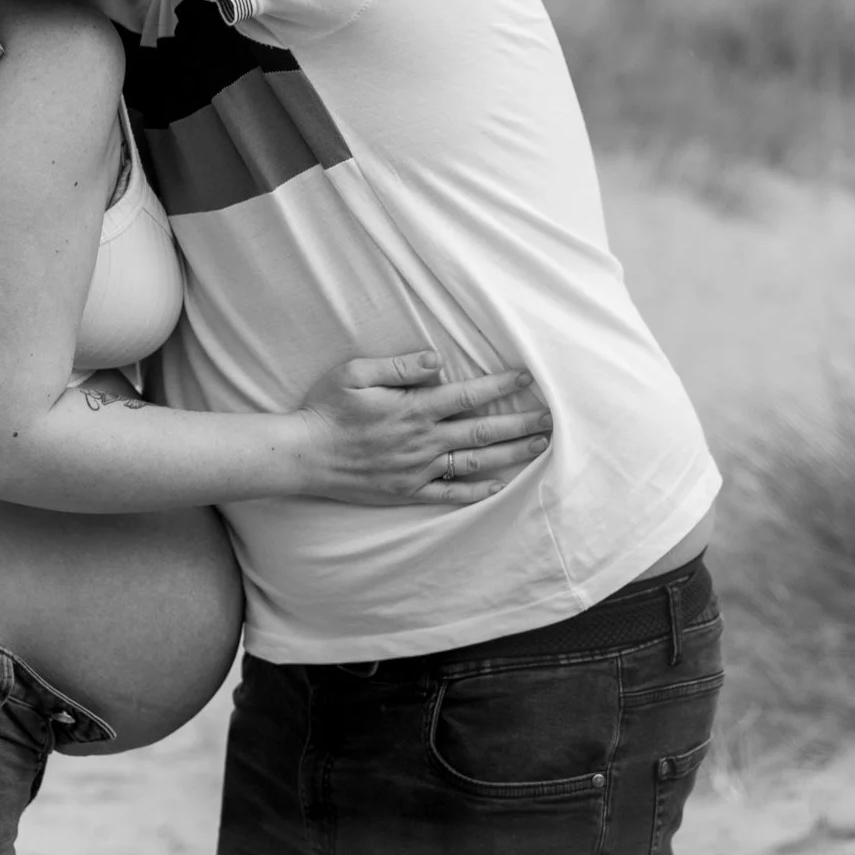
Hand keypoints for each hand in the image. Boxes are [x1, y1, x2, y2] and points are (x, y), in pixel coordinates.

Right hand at [294, 352, 552, 506]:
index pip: (468, 395)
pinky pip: (450, 493)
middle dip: (520, 423)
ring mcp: (417, 470)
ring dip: (511, 454)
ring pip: (475, 462)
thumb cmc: (326, 409)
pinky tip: (499, 485)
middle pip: (483, 431)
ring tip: (538, 447)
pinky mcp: (407, 491)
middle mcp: (422, 441)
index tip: (527, 378)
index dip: (500, 386)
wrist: (303, 456)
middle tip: (551, 418)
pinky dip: (477, 490)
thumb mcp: (355, 373)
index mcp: (413, 409)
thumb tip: (438, 360)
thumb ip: (399, 367)